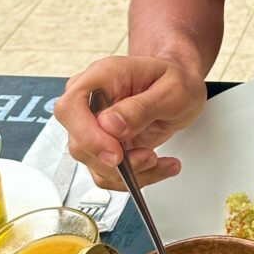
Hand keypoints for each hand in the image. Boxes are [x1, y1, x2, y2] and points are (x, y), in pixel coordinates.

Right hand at [54, 56, 206, 189]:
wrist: (182, 85)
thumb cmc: (177, 79)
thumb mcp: (172, 90)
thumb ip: (141, 107)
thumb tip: (110, 125)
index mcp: (102, 76)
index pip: (71, 108)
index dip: (87, 135)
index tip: (115, 153)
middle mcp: (92, 101)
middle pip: (79, 143)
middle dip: (114, 161)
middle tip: (149, 157)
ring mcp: (95, 126)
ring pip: (95, 164)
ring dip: (131, 173)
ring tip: (162, 161)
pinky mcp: (106, 146)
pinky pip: (109, 172)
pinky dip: (136, 177)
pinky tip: (160, 166)